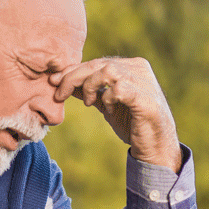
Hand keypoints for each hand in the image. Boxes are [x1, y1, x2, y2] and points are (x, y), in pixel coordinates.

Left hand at [51, 57, 181, 172]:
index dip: (73, 70)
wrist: (154, 146)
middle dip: (73, 77)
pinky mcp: (146, 98)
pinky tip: (109, 109)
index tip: (54, 81)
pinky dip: (108, 97)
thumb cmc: (132, 123)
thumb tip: (63, 83)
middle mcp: (138, 68)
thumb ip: (90, 91)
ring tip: (88, 103)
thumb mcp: (106, 104)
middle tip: (59, 93)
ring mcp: (144, 81)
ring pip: (107, 70)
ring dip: (90, 85)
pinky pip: (120, 88)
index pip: (96, 62)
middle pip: (98, 64)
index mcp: (130, 66)